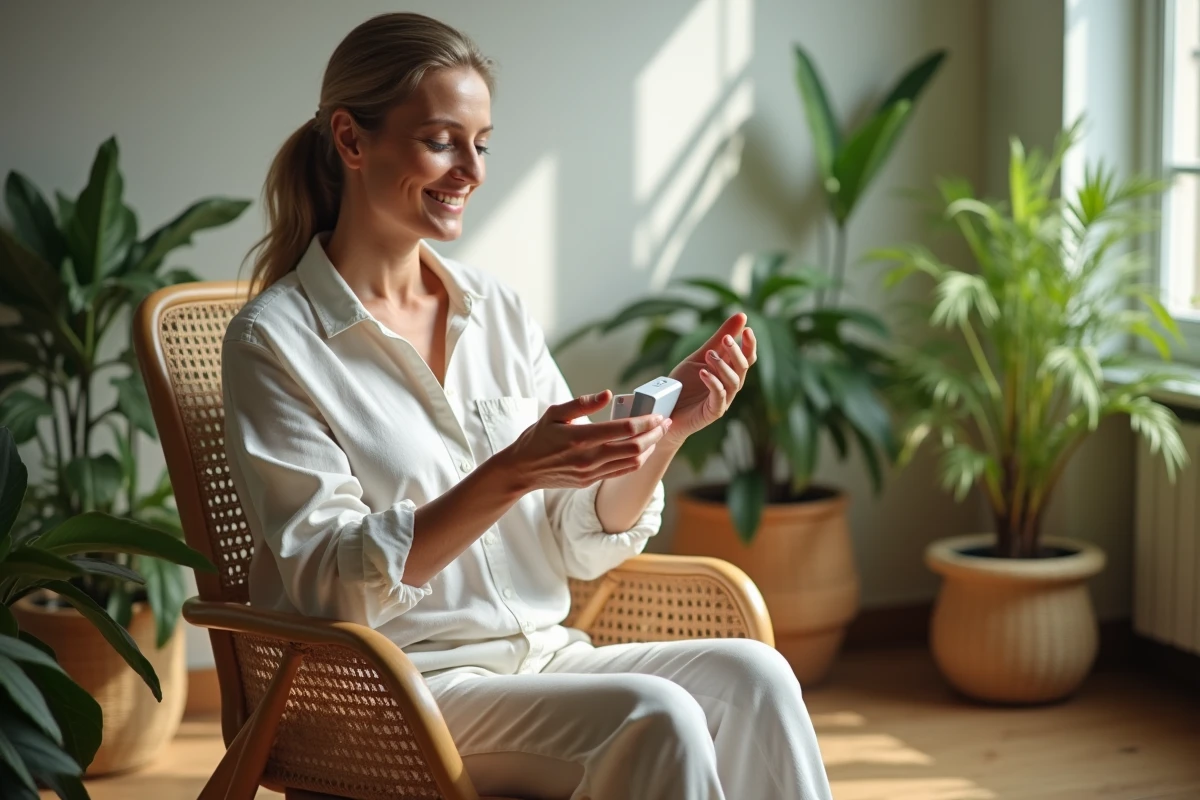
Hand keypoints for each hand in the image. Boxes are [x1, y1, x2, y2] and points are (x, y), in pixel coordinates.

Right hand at [498, 391, 672, 490]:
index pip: (624, 429)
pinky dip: (637, 461)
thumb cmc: (537, 437)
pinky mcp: (590, 481)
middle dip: (655, 434)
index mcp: (580, 437)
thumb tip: (608, 394)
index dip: (646, 422)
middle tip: (665, 423)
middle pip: (634, 447)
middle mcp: (588, 457)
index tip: (657, 415)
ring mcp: (591, 472)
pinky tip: (643, 450)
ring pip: (632, 462)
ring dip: (650, 448)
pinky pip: (621, 472)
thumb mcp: (554, 413)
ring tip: (658, 435)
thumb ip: (582, 402)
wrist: (522, 470)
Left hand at [664, 313, 756, 444]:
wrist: (666, 410)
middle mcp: (729, 385)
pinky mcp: (713, 412)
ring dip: (723, 366)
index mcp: (729, 371)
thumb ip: (718, 339)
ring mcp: (723, 400)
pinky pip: (718, 397)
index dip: (749, 344)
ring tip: (710, 355)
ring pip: (733, 382)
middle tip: (726, 339)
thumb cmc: (684, 384)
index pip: (747, 357)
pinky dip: (713, 383)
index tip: (747, 329)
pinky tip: (703, 372)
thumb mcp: (699, 356)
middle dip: (736, 352)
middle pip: (743, 368)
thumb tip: (741, 315)